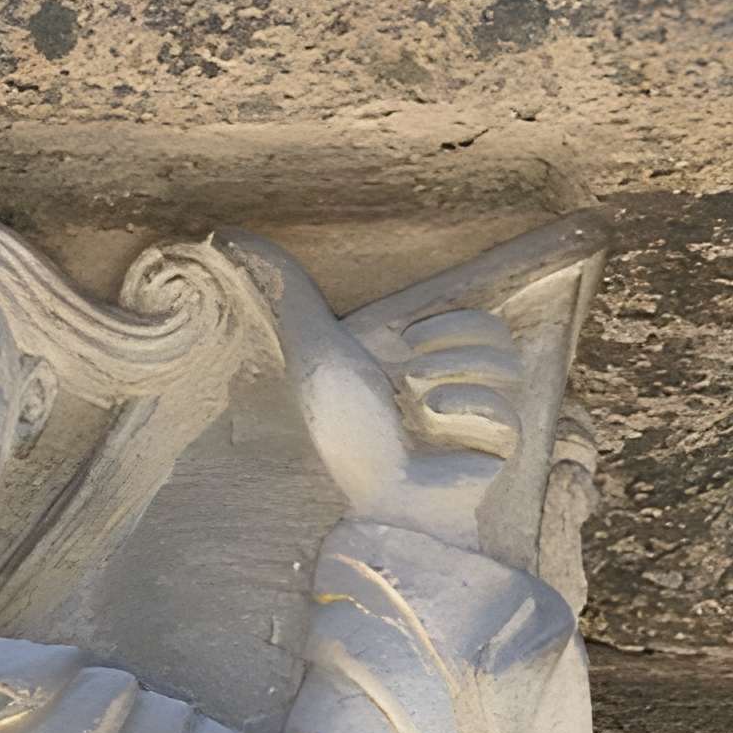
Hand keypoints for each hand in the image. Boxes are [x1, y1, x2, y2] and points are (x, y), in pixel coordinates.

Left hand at [229, 234, 517, 548]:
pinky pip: (507, 414)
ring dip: (454, 376)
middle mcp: (449, 378)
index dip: (441, 322)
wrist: (368, 499)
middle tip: (405, 374)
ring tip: (415, 403)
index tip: (403, 344)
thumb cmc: (339, 433)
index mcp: (415, 353)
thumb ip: (286, 296)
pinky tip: (434, 436)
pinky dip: (467, 417)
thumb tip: (225, 233)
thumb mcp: (312, 350)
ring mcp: (475, 412)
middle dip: (448, 342)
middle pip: (491, 328)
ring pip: (505, 362)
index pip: (462, 310)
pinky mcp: (495, 448)